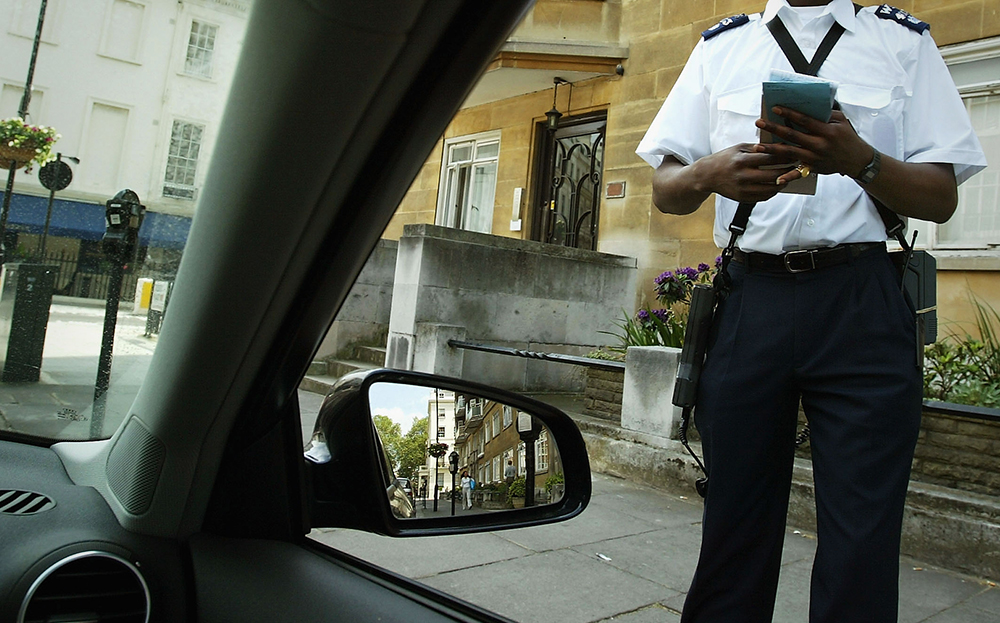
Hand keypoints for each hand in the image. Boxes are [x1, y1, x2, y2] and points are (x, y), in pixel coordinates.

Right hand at [697, 143, 797, 202]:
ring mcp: (742, 189)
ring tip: (788, 177)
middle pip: (774, 175)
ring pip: (771, 189)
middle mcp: (742, 176)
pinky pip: (763, 197)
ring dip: (783, 183)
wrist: (707, 175)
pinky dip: (773, 192)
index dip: (786, 156)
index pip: (770, 158)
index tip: (795, 153)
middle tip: (797, 167)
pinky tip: (776, 186)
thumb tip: (781, 145)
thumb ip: (760, 147)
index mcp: (742, 160)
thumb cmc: (725, 159)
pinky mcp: (742, 198)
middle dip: (788, 171)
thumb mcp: (740, 148)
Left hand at [753, 108, 872, 183]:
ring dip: (772, 149)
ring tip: (757, 146)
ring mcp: (815, 157)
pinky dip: (788, 177)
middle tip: (759, 122)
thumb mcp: (841, 121)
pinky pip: (798, 173)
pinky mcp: (813, 167)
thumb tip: (809, 104)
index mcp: (827, 131)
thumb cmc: (848, 137)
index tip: (775, 108)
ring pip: (790, 153)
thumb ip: (826, 114)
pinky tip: (776, 179)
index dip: (789, 114)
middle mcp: (819, 144)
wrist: (857, 159)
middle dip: (774, 128)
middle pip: (792, 135)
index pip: (804, 120)